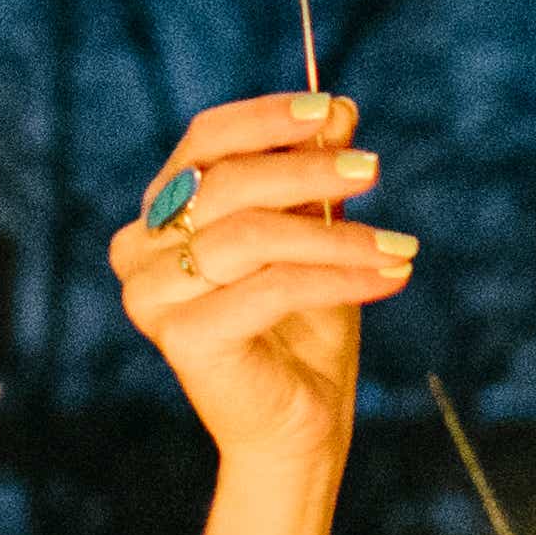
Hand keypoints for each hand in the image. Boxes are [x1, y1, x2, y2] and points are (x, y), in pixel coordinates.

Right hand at [102, 89, 409, 485]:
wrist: (300, 424)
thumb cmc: (303, 327)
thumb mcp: (317, 236)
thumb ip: (314, 177)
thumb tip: (339, 110)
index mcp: (160, 213)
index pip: (204, 142)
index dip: (266, 119)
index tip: (331, 110)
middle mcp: (139, 248)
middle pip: (224, 183)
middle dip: (307, 171)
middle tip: (372, 171)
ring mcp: (151, 295)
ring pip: (251, 236)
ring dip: (335, 235)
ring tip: (397, 244)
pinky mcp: (182, 338)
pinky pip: (271, 287)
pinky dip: (338, 277)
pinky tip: (389, 277)